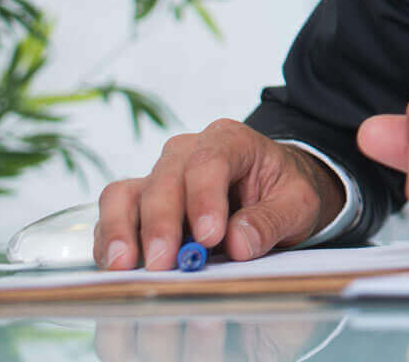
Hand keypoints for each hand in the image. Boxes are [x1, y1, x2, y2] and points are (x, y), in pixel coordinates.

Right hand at [94, 119, 342, 269]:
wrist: (272, 192)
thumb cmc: (284, 192)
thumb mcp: (298, 204)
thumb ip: (272, 220)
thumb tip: (238, 243)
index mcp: (231, 141)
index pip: (210, 161)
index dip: (205, 199)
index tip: (210, 237)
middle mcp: (187, 152)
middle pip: (164, 179)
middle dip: (162, 223)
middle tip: (164, 263)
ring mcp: (159, 176)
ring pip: (126, 193)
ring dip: (122, 230)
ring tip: (125, 266)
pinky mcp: (139, 203)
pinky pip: (114, 215)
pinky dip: (110, 240)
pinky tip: (117, 266)